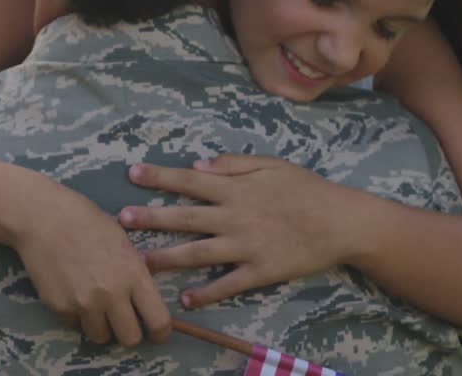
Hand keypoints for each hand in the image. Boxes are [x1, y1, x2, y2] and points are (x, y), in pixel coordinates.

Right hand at [9, 180, 170, 346]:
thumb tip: (143, 299)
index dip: (160, 333)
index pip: (158, 321)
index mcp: (133, 274)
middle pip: (131, 339)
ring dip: (101, 326)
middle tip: (122, 320)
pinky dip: (77, 316)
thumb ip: (135, 272)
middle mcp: (111, 294)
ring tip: (95, 305)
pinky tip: (73, 292)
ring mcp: (83, 304)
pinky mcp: (59, 308)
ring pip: (101, 337)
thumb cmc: (86, 221)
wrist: (42, 217)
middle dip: (129, 332)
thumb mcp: (123, 242)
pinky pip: (75, 325)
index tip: (156, 333)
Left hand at [120, 154, 354, 308]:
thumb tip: (198, 163)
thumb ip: (233, 163)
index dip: (160, 176)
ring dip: (167, 257)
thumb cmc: (306, 188)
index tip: (133, 173)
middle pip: (184, 217)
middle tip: (121, 219)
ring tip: (140, 262)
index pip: (189, 180)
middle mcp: (234, 216)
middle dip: (151, 217)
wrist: (340, 221)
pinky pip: (228, 284)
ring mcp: (245, 246)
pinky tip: (186, 299)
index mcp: (236, 188)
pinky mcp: (260, 271)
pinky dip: (207, 292)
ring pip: (198, 253)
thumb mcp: (271, 164)